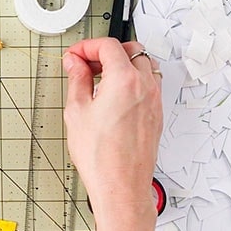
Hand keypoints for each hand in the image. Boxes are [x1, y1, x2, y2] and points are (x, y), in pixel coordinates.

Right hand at [63, 38, 161, 226]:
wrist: (120, 185)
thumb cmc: (100, 156)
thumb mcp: (76, 111)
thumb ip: (77, 80)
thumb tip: (75, 64)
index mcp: (124, 80)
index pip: (108, 46)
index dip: (86, 47)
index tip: (74, 57)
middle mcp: (145, 86)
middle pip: (130, 50)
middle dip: (105, 52)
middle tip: (85, 64)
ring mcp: (154, 100)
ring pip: (143, 65)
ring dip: (122, 64)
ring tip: (99, 78)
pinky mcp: (156, 113)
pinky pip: (148, 84)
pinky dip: (131, 80)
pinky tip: (112, 95)